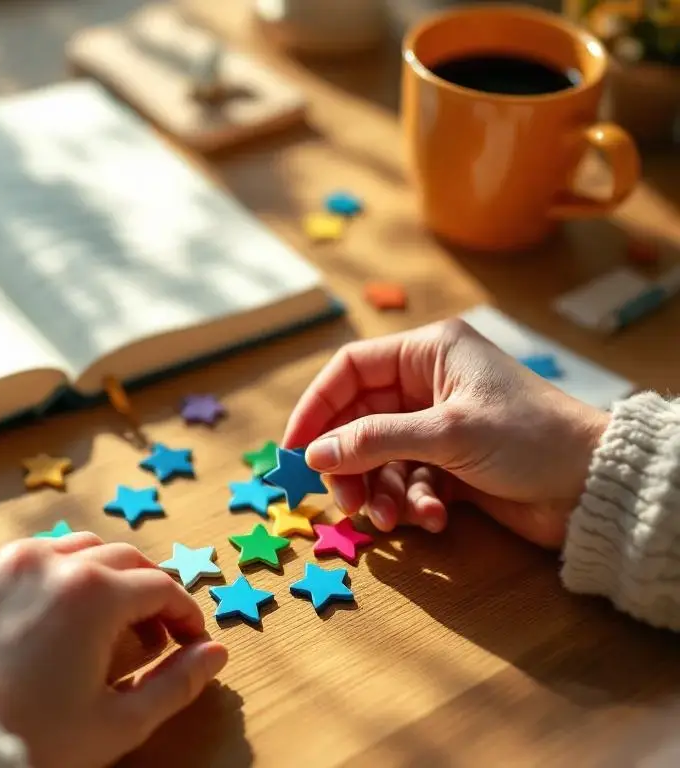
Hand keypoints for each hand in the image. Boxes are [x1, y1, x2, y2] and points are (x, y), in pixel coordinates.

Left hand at [0, 533, 227, 767]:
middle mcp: (43, 560)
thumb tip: (215, 653)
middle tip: (148, 633)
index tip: (189, 640)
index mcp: (91, 592)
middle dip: (142, 589)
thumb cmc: (29, 739)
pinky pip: (10, 565)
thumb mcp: (115, 723)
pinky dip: (36, 584)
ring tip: (92, 625)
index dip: (184, 613)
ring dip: (90, 577)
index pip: (159, 585)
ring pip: (60, 549)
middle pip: (115, 556)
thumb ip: (175, 684)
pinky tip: (34, 624)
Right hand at [283, 318, 609, 547]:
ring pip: (381, 458)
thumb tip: (314, 453)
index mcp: (427, 354)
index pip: (350, 371)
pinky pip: (409, 482)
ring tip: (394, 520)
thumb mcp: (447, 433)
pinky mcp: (451, 465)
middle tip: (347, 502)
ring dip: (382, 492)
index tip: (294, 450)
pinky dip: (414, 503)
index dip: (316, 407)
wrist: (595, 486)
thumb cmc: (528, 438)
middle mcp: (427, 385)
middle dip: (351, 464)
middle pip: (360, 421)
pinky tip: (434, 518)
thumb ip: (375, 440)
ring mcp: (438, 426)